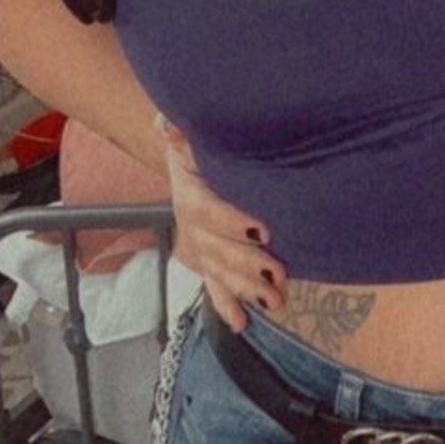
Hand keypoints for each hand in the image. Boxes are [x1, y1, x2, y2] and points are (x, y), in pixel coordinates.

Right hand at [156, 114, 287, 332]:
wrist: (196, 160)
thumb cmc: (202, 146)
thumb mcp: (192, 136)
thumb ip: (180, 130)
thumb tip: (167, 121)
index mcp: (190, 193)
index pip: (206, 211)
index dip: (231, 222)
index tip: (262, 229)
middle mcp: (191, 225)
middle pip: (215, 250)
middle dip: (246, 265)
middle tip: (278, 273)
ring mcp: (200, 246)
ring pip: (218, 273)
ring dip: (245, 288)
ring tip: (275, 299)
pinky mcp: (209, 261)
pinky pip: (214, 287)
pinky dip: (226, 305)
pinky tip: (242, 323)